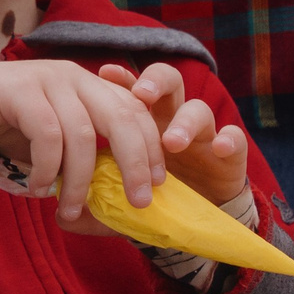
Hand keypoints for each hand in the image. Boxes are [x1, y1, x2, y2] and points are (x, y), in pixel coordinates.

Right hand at [0, 59, 168, 224]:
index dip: (151, 147)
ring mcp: (46, 78)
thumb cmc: (1, 127)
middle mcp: (72, 75)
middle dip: (135, 162)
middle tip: (137, 201)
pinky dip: (48, 168)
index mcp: (87, 84)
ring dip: (79, 180)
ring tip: (68, 210)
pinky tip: (40, 188)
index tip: (155, 184)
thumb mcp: (51, 143)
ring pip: (83, 134)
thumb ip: (79, 158)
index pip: (134, 110)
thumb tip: (111, 199)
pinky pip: (47, 134)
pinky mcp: (18, 89)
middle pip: (122, 116)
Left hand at [95, 61, 248, 207]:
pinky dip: (228, 140)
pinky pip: (234, 139)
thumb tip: (60, 218)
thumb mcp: (123, 203)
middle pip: (168, 82)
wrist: (201, 220)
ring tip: (171, 142)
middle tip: (141, 95)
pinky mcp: (229, 153)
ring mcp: (203, 134)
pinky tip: (218, 148)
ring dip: (185, 122)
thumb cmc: (157, 199)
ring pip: (199, 108)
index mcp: (144, 123)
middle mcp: (173, 119)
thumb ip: (95, 207)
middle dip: (155, 82)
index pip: (131, 91)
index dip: (121, 78)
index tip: (102, 73)